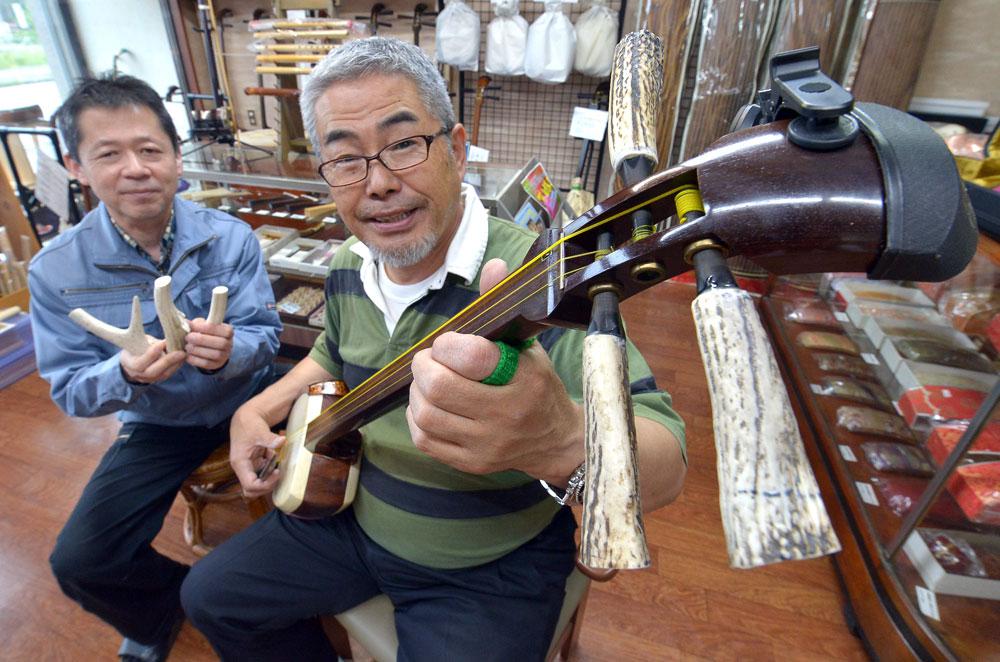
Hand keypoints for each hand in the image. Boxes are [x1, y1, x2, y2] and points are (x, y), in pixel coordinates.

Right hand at [120, 339, 185, 383]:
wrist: (132, 361)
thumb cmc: (134, 347)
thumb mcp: (135, 341)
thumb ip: (145, 340)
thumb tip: (162, 331)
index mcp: (129, 364)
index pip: (140, 363)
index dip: (151, 354)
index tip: (162, 343)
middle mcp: (138, 374)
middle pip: (153, 371)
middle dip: (168, 361)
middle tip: (180, 352)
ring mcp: (149, 379)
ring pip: (163, 374)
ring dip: (175, 364)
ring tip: (184, 354)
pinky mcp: (158, 378)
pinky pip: (168, 374)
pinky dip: (176, 366)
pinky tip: (182, 358)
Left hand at [185, 318, 233, 370]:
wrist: (212, 348)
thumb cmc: (206, 334)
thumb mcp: (203, 326)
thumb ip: (196, 324)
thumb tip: (185, 323)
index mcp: (228, 331)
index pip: (220, 329)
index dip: (204, 327)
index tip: (191, 326)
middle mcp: (229, 344)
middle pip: (220, 343)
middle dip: (201, 339)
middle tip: (188, 337)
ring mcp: (224, 356)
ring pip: (214, 354)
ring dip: (198, 350)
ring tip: (187, 347)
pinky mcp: (216, 365)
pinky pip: (207, 364)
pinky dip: (195, 359)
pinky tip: (187, 355)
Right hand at [229, 403, 284, 497]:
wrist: (246, 417)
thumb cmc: (249, 424)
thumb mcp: (260, 430)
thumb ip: (270, 439)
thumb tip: (282, 441)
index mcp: (240, 463)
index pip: (250, 485)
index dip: (265, 485)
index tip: (277, 473)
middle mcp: (242, 468)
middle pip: (252, 490)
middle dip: (267, 486)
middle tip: (278, 473)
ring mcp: (248, 466)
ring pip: (257, 483)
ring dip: (269, 478)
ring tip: (277, 464)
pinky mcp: (254, 463)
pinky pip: (263, 473)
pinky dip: (271, 469)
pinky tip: (274, 457)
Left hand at [406, 259, 584, 483]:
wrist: (555, 441)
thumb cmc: (536, 385)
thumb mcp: (527, 344)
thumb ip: (502, 306)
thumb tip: (494, 265)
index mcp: (523, 380)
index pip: (470, 356)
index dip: (447, 344)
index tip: (449, 342)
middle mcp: (506, 416)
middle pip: (439, 388)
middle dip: (424, 367)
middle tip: (430, 360)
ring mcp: (486, 445)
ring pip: (426, 415)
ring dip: (418, 392)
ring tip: (430, 382)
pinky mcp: (471, 464)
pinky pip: (425, 439)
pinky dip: (418, 417)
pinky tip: (431, 406)